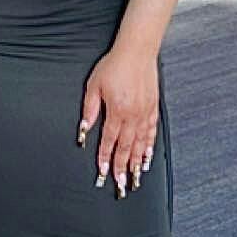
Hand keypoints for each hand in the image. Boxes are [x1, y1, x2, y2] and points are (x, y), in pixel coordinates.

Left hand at [79, 39, 158, 195]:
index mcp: (117, 111)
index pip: (109, 142)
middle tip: (122, 185)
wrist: (137, 51)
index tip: (104, 173)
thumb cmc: (114, 65)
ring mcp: (144, 113)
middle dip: (123, 168)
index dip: (106, 159)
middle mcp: (132, 115)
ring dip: (137, 162)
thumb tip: (84, 130)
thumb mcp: (93, 86)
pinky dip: (149, 146)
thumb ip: (90, 110)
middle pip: (127, 148)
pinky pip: (152, 132)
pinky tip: (147, 157)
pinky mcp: (152, 107)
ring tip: (136, 178)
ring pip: (141, 144)